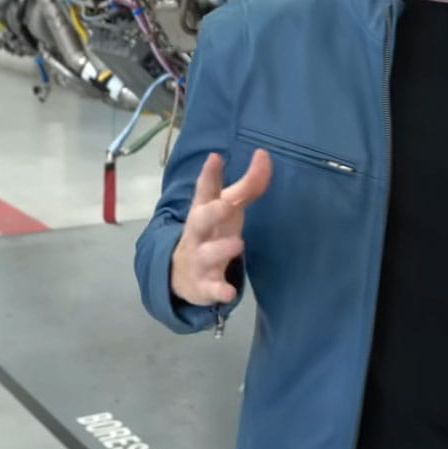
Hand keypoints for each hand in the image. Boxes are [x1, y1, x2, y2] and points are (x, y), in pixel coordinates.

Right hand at [170, 149, 270, 305]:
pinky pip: (211, 288)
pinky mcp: (204, 285)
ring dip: (221, 249)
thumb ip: (248, 185)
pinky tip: (228, 293)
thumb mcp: (228, 207)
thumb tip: (264, 155)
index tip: (215, 158)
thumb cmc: (212, 231)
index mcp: (204, 210)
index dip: (209, 175)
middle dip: (212, 212)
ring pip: (206, 254)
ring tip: (238, 244)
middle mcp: (198, 233)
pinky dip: (219, 291)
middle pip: (200, 220)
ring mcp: (199, 259)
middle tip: (226, 204)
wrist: (183, 274)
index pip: (205, 191)